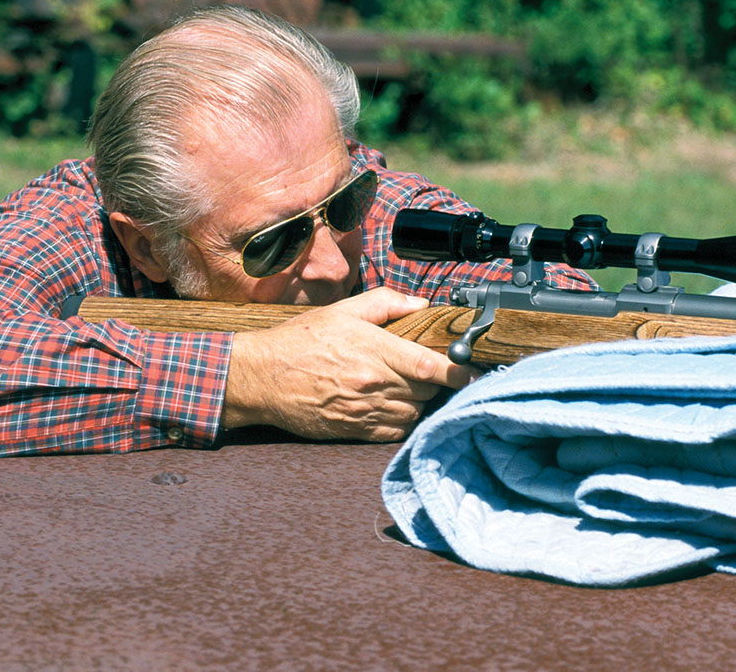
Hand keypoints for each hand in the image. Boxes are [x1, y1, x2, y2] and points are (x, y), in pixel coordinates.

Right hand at [221, 289, 473, 441]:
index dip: (458, 372)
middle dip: (435, 382)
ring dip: (419, 402)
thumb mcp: (342, 310)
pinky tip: (394, 405)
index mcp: (375, 352)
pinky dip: (402, 420)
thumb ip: (385, 303)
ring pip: (414, 413)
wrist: (261, 378)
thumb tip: (420, 304)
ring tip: (408, 386)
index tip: (474, 372)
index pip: (430, 366)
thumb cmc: (300, 342)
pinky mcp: (354, 431)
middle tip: (430, 371)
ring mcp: (364, 412)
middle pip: (427, 391)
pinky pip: (394, 432)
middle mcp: (374, 385)